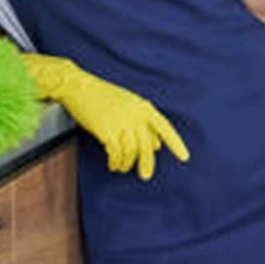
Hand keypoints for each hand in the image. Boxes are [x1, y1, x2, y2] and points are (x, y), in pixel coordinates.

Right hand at [21, 53, 188, 179]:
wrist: (79, 87)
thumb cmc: (103, 96)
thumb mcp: (129, 105)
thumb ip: (144, 123)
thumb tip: (157, 145)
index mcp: (144, 107)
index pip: (165, 127)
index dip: (176, 143)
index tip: (185, 157)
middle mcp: (135, 114)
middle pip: (146, 146)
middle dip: (146, 163)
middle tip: (145, 176)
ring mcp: (121, 122)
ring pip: (131, 152)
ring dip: (126, 163)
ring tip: (121, 167)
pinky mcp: (106, 130)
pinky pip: (116, 153)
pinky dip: (115, 162)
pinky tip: (113, 164)